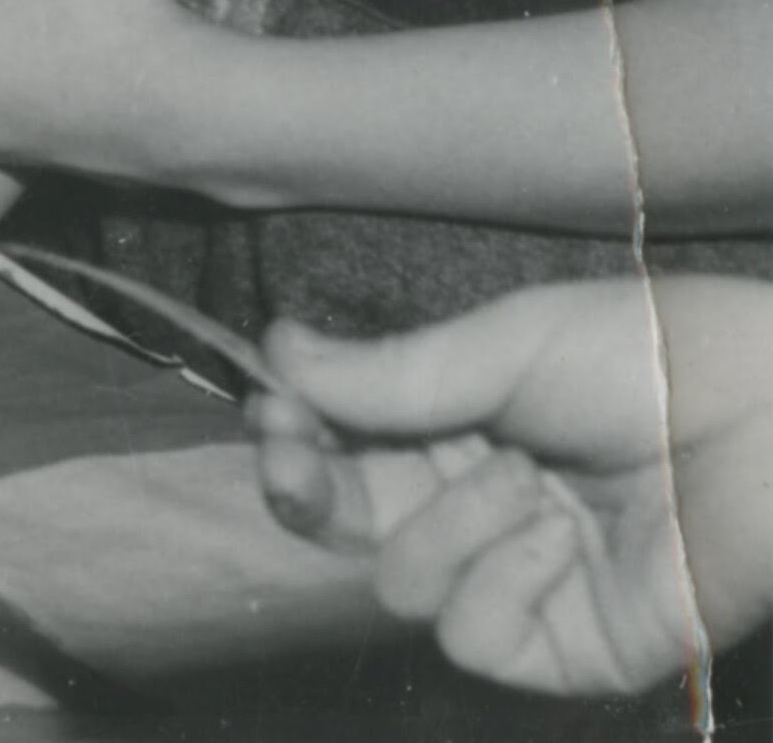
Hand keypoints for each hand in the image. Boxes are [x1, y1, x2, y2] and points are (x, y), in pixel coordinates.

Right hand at [253, 279, 772, 699]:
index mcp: (463, 425)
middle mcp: (483, 507)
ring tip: (520, 479)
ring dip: (442, 526)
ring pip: (402, 585)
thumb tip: (276, 355)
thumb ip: (392, 372)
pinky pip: (476, 637)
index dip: (291, 436)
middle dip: (311, 491)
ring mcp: (527, 582)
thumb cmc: (657, 358)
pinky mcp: (573, 649)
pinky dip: (499, 580)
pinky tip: (554, 535)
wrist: (771, 420)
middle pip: (348, 526)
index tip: (269, 410)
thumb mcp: (508, 343)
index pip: (342, 446)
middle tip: (297, 457)